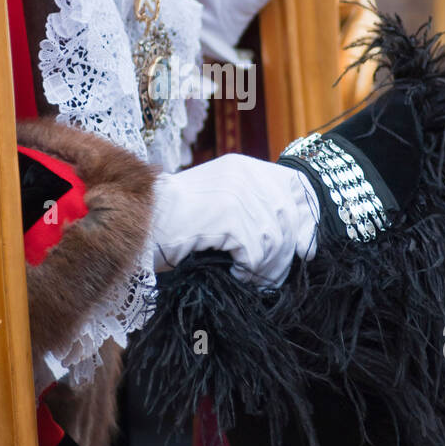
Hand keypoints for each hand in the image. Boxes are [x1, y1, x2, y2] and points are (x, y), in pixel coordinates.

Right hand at [151, 154, 319, 288]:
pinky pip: (256, 252)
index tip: (306, 249)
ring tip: (248, 278)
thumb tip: (303, 242)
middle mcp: (244, 174)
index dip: (307, 219)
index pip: (295, 186)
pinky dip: (247, 270)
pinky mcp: (227, 216)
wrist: (138, 222)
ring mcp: (236, 193)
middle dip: (283, 255)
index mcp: (244, 167)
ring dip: (265, 268)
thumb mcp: (220, 205)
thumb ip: (256, 212)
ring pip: (274, 240)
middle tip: (269, 278)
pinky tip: (232, 273)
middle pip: (287, 219)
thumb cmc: (175, 222)